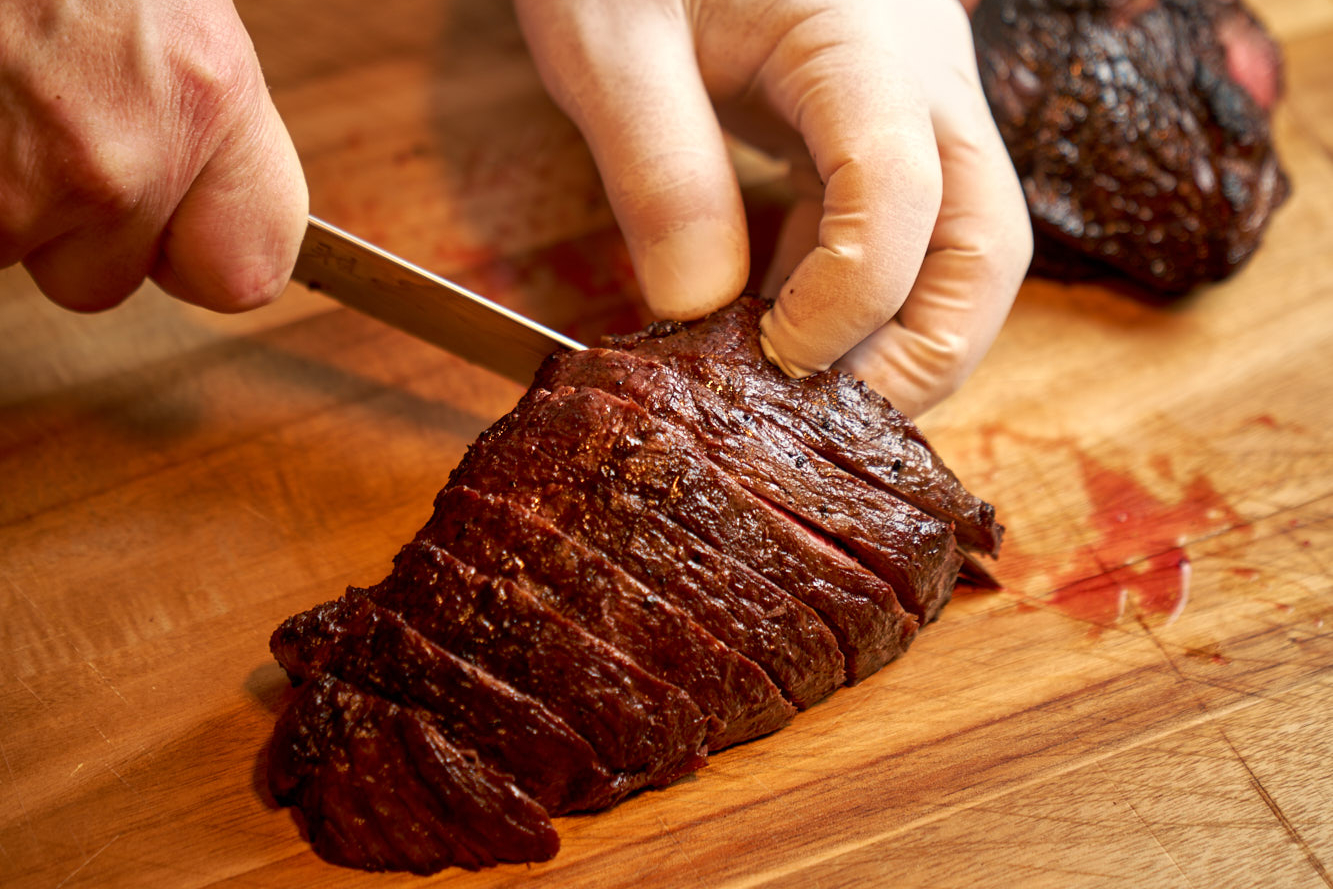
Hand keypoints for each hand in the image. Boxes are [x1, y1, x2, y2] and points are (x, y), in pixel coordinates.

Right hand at [0, 0, 307, 312]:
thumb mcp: (174, 12)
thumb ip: (195, 120)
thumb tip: (195, 199)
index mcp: (209, 98)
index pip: (247, 272)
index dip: (193, 258)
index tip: (171, 239)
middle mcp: (128, 158)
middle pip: (104, 279)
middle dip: (68, 225)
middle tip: (40, 121)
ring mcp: (30, 182)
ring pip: (16, 253)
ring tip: (2, 90)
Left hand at [515, 0, 1030, 414]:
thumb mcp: (611, 45)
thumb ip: (659, 174)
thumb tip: (698, 313)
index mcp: (863, 42)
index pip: (906, 195)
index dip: (851, 299)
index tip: (770, 357)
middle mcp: (924, 80)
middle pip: (987, 244)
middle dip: (924, 351)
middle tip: (828, 419)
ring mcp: (915, 108)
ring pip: (960, 251)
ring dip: (888, 335)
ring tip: (786, 381)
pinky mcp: (884, 132)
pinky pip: (901, 236)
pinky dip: (848, 298)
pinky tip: (769, 320)